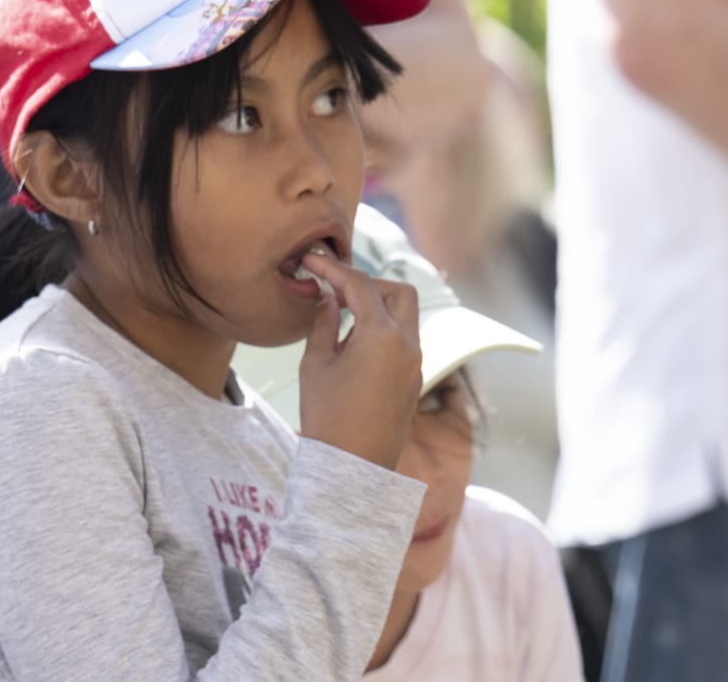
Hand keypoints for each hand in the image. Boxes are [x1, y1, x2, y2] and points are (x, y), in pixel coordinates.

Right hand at [292, 251, 423, 470]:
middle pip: (398, 291)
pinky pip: (405, 339)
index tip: (312, 260)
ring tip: (344, 317)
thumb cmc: (328, 415)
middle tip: (337, 289)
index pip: (359, 285)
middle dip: (369, 284)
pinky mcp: (414, 379)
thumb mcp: (316, 364)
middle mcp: (408, 344)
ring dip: (379, 306)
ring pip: (406, 315)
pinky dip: (385, 329)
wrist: (353, 466)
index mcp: (382, 335)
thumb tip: (329, 299)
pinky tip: (356, 343)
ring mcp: (415, 363)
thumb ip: (324, 322)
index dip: (333, 269)